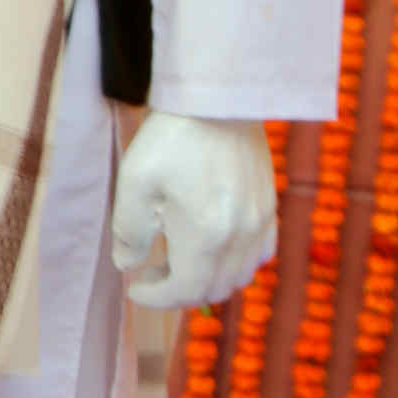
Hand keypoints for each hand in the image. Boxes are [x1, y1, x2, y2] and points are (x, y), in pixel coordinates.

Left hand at [109, 112, 276, 309]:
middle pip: (213, 290)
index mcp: (205, 238)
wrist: (217, 99)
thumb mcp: (134, 186)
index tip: (134, 287)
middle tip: (151, 272)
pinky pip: (261, 253)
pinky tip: (214, 245)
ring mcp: (260, 222)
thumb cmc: (170, 139)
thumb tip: (128, 265)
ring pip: (240, 276)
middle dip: (178, 291)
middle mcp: (240, 237)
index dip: (155, 298)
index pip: (184, 292)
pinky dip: (237, 262)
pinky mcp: (269, 206)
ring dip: (208, 279)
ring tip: (179, 259)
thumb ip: (129, 234)